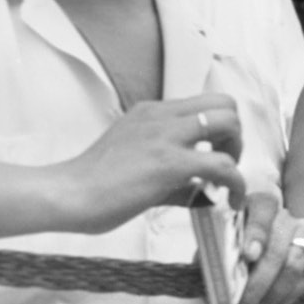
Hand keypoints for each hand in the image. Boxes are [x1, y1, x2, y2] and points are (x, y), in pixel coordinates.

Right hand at [57, 94, 246, 232]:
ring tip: (227, 182)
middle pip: (225, 103)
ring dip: (238, 152)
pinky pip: (223, 164)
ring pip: (229, 122)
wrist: (65, 194)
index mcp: (151, 112)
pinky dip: (237, 183)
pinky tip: (231, 200)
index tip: (217, 155)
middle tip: (225, 165)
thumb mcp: (134, 161)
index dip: (221, 128)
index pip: (204, 102)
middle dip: (235, 135)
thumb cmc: (92, 185)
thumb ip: (170, 171)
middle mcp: (161, 116)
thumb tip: (201, 190)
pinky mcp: (170, 162)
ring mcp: (166, 135)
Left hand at [225, 191, 303, 303]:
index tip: (248, 256)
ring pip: (295, 263)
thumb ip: (217, 269)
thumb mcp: (217, 260)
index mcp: (251, 206)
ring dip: (274, 295)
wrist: (257, 271)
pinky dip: (294, 293)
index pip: (260, 207)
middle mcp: (281, 214)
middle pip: (275, 248)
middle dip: (257, 287)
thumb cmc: (232, 262)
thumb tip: (222, 296)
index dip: (256, 231)